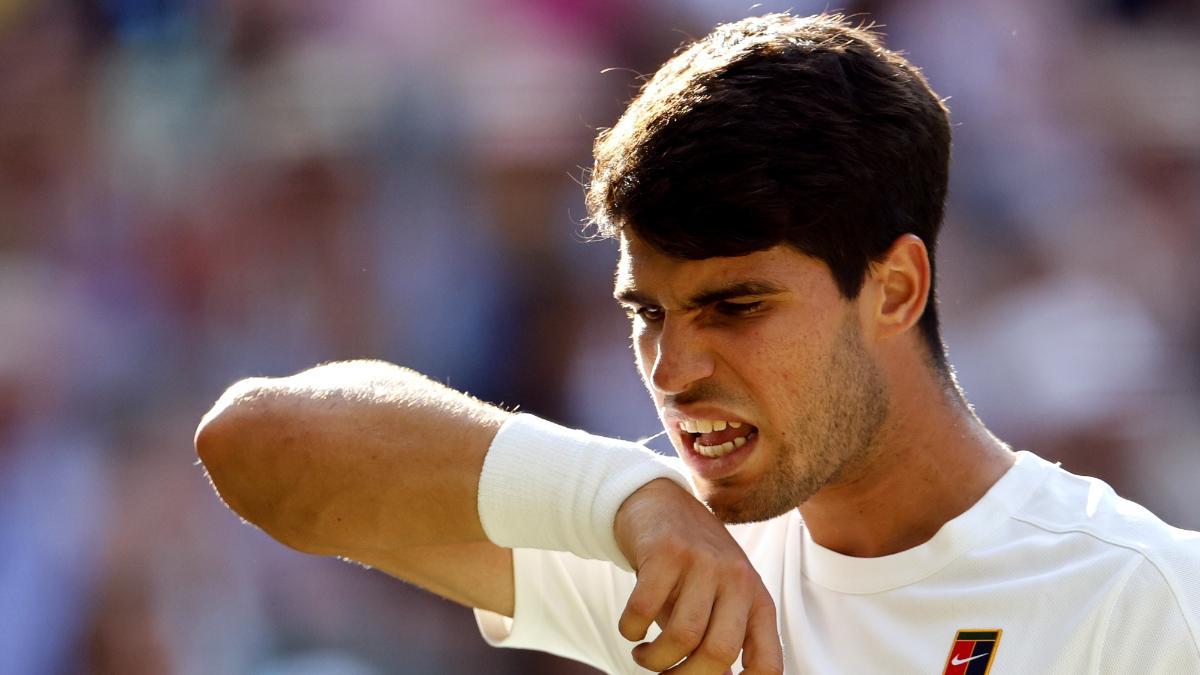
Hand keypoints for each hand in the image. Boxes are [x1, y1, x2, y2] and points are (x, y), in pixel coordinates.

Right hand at [614, 479, 782, 673]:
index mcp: (756, 599)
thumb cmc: (690, 564)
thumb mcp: (719, 597)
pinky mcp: (666, 551)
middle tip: (664, 674)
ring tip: (644, 655)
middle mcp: (737, 579)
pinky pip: (644, 609)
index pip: (767, 663)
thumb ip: (721, 637)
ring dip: (654, 659)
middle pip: (719, 652)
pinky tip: (631, 628)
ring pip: (682, 636)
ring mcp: (703, 562)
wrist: (660, 501)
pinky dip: (631, 629)